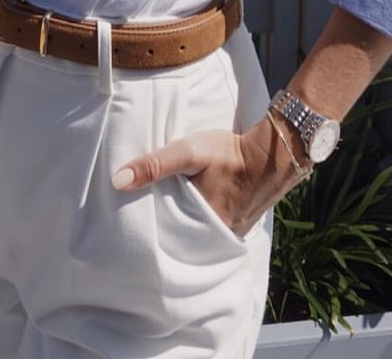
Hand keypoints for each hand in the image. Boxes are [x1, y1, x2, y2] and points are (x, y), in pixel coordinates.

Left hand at [110, 117, 299, 237]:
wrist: (274, 152)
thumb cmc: (229, 153)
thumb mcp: (188, 152)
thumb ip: (155, 165)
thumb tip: (118, 180)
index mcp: (200, 226)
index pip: (164, 236)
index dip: (148, 228)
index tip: (129, 222)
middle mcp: (216, 237)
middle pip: (180, 238)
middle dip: (164, 230)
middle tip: (143, 219)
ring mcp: (230, 233)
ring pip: (197, 234)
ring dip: (183, 226)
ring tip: (164, 216)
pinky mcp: (239, 224)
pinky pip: (213, 230)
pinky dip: (200, 223)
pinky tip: (191, 211)